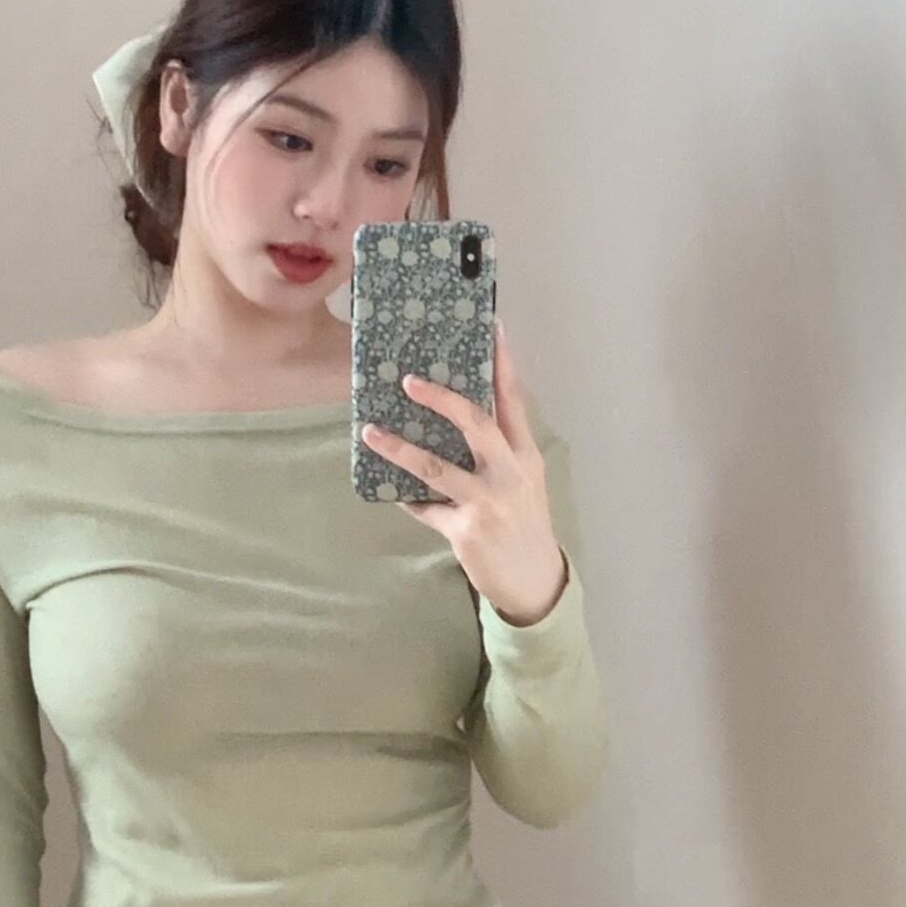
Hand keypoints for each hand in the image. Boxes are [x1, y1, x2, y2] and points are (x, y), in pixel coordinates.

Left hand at [361, 319, 568, 624]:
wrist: (534, 580)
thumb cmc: (523, 523)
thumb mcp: (522, 482)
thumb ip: (496, 453)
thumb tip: (452, 419)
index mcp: (525, 455)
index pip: (514, 400)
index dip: (503, 363)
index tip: (492, 326)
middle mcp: (510, 473)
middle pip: (476, 423)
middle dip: (442, 399)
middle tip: (409, 381)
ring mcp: (487, 501)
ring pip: (437, 467)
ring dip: (399, 448)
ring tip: (371, 432)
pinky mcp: (466, 529)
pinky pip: (425, 508)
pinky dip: (408, 499)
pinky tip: (391, 491)